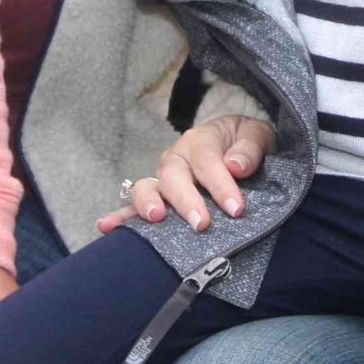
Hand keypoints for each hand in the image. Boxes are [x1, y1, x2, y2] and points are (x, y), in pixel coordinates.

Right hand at [98, 115, 273, 233]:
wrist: (238, 146)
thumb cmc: (247, 145)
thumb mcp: (258, 136)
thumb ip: (250, 149)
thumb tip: (235, 166)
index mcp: (201, 139)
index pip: (207, 160)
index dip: (221, 185)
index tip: (236, 209)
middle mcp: (177, 158)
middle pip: (173, 175)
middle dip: (186, 200)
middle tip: (201, 224)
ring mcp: (162, 178)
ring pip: (147, 187)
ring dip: (148, 203)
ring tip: (156, 219)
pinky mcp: (156, 198)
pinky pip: (133, 206)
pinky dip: (119, 216)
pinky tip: (106, 226)